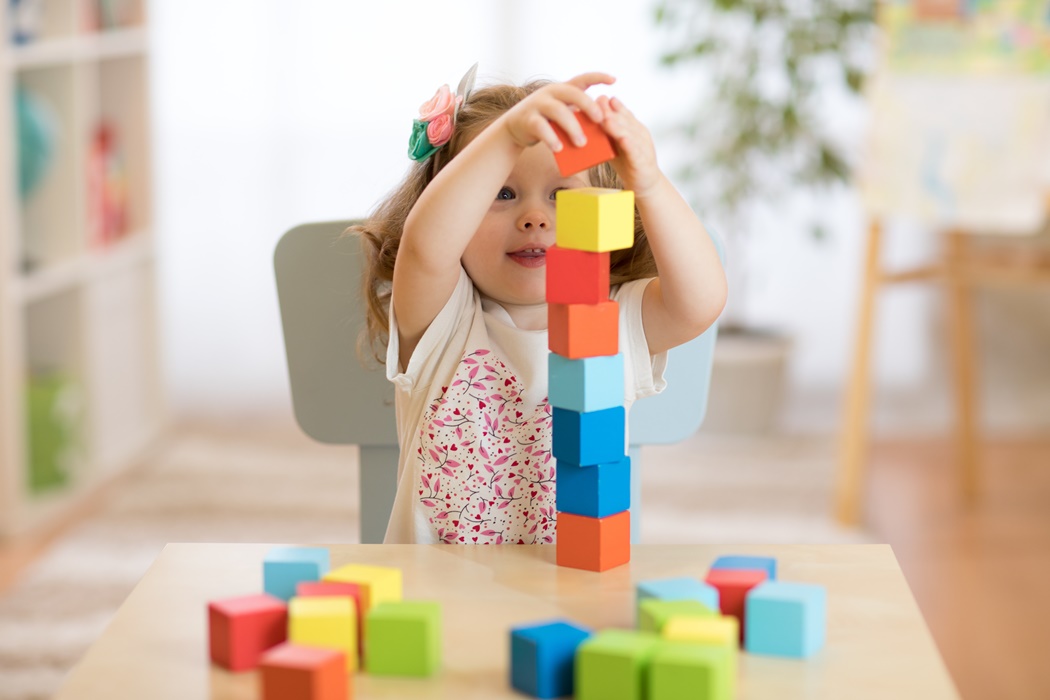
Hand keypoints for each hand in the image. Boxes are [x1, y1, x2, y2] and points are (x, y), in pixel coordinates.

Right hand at [500, 72, 615, 151]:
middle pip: (572, 93)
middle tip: (601, 120)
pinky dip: (551, 138)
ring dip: (573, 127)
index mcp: (563, 90)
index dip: (598, 77)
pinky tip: (559, 148)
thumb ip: (578, 118)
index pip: (582, 79)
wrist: (515, 128)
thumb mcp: (562, 116)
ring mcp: (537, 104)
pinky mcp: (528, 119)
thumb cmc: (547, 122)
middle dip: (589, 105)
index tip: (614, 80)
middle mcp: (550, 92)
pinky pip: (541, 127)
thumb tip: (602, 130)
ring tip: (582, 143)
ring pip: (558, 111)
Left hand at [596, 95, 661, 197]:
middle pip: (624, 120)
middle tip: (598, 102)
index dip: (611, 105)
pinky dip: (629, 144)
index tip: (598, 98)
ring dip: (618, 125)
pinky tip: (622, 139)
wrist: (645, 184)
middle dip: (611, 111)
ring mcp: (642, 146)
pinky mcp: (642, 161)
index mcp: (633, 128)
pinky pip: (635, 151)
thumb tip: (588, 120)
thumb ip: (606, 132)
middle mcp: (639, 134)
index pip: (622, 113)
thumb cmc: (628, 163)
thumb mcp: (615, 145)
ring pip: (630, 133)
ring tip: (606, 118)